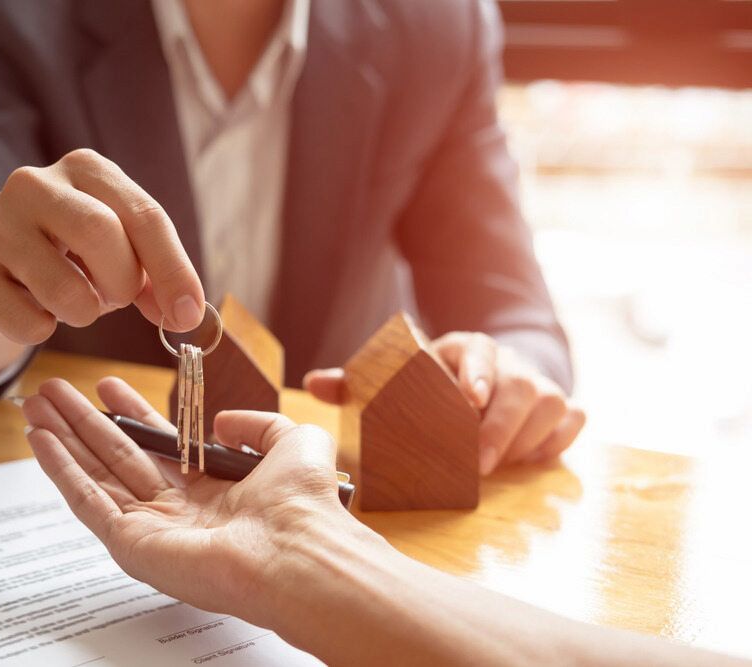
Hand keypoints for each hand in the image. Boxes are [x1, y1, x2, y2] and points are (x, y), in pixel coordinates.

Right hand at [0, 149, 203, 373]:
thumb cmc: (70, 259)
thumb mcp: (118, 253)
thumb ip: (156, 278)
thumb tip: (186, 313)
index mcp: (86, 169)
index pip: (144, 213)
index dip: (173, 270)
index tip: (188, 315)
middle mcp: (34, 183)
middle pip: (101, 233)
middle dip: (123, 283)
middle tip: (117, 299)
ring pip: (63, 287)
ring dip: (85, 312)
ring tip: (77, 303)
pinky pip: (28, 323)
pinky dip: (45, 330)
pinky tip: (34, 311)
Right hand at [21, 377, 350, 625]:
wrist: (296, 551)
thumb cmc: (302, 503)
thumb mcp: (292, 441)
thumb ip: (258, 425)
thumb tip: (222, 421)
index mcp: (210, 488)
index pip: (159, 444)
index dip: (131, 413)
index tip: (107, 386)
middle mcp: (176, 509)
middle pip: (117, 456)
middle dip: (84, 421)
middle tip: (54, 391)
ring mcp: (150, 528)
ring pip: (94, 474)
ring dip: (62, 439)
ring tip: (35, 406)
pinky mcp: (130, 544)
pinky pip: (87, 501)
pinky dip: (60, 469)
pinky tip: (40, 439)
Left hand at [303, 332, 584, 474]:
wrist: (485, 374)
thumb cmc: (430, 381)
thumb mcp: (396, 375)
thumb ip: (356, 381)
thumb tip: (313, 383)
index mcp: (462, 348)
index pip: (475, 350)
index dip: (476, 373)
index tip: (469, 400)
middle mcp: (506, 361)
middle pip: (521, 385)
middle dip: (502, 426)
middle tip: (480, 463)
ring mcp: (537, 382)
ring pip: (551, 403)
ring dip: (527, 438)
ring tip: (499, 464)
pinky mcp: (560, 406)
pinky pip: (572, 419)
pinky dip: (557, 440)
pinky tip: (533, 457)